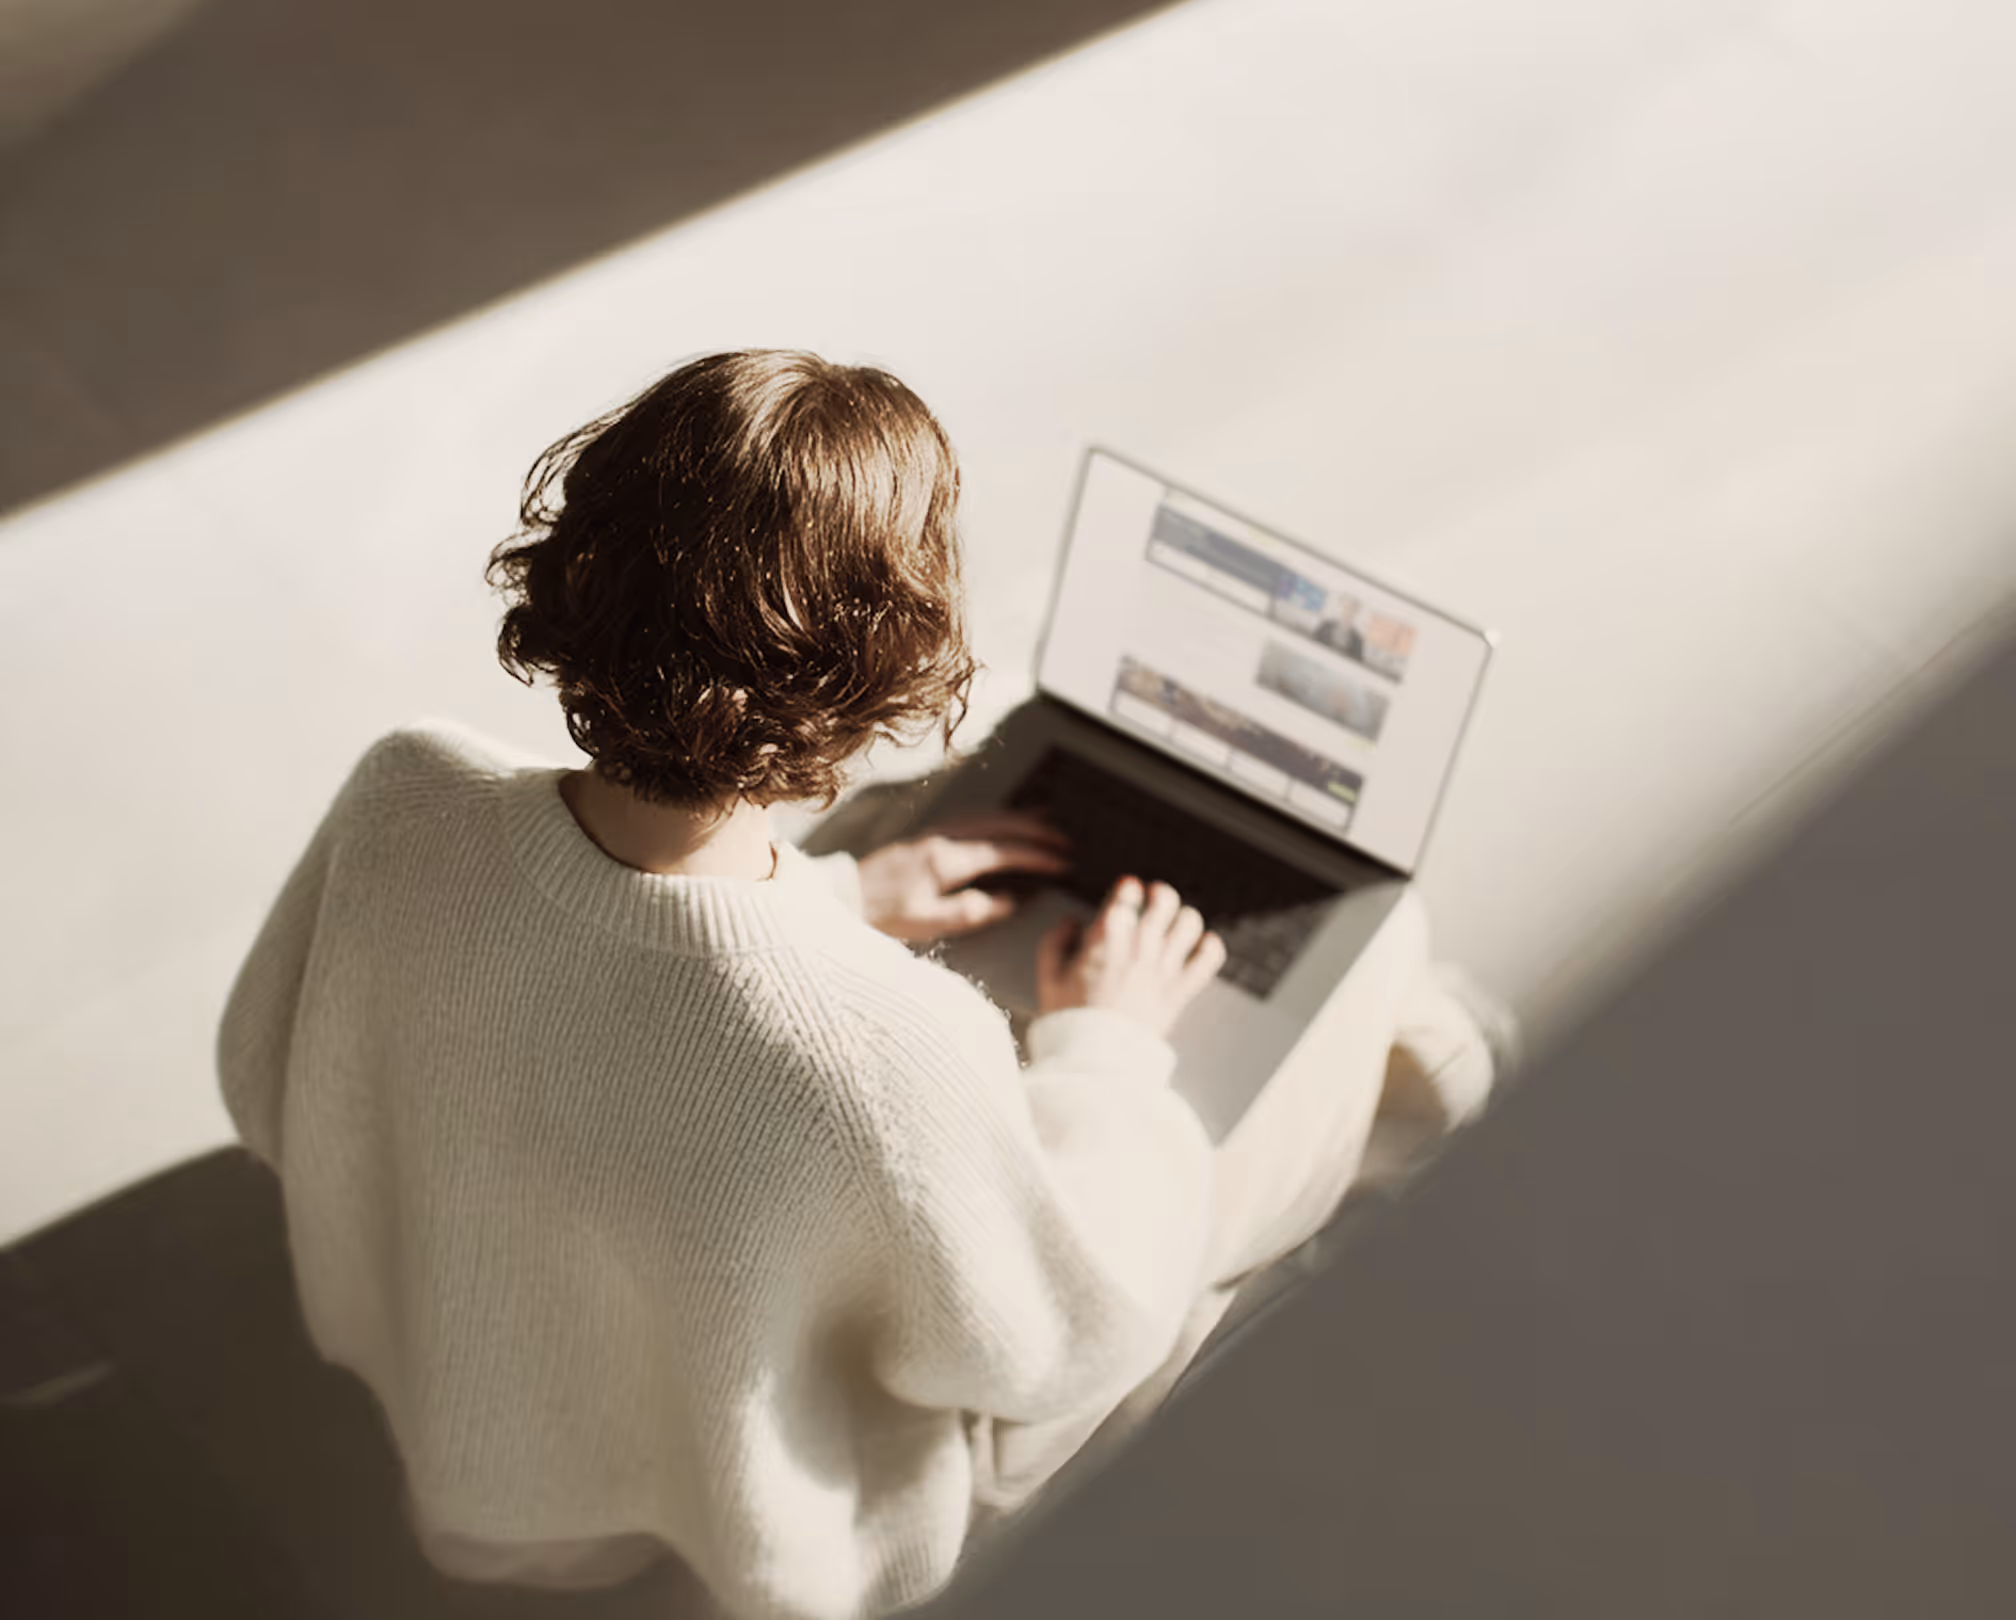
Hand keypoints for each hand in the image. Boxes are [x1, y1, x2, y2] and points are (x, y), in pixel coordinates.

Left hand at [857, 810, 1073, 943]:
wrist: (845, 898)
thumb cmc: (884, 915)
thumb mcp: (929, 924)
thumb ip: (972, 912)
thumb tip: (1009, 901)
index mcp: (946, 860)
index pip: (1004, 852)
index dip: (1037, 857)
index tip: (1063, 863)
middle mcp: (943, 838)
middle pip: (1001, 824)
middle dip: (1037, 831)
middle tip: (1066, 841)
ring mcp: (935, 832)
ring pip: (988, 815)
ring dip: (1020, 818)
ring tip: (1049, 822)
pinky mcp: (928, 835)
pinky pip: (974, 817)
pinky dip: (998, 817)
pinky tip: (1007, 822)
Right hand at [1034, 875, 1225, 1039]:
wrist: (1095, 1061)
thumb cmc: (1070, 1021)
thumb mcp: (1047, 977)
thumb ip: (1055, 941)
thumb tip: (1071, 922)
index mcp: (1105, 941)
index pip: (1127, 895)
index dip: (1129, 887)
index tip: (1128, 888)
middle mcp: (1139, 949)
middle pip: (1164, 900)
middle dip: (1160, 894)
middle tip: (1155, 898)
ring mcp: (1164, 969)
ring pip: (1190, 922)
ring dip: (1184, 917)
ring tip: (1176, 923)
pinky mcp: (1181, 991)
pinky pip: (1210, 958)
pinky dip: (1210, 946)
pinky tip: (1200, 946)